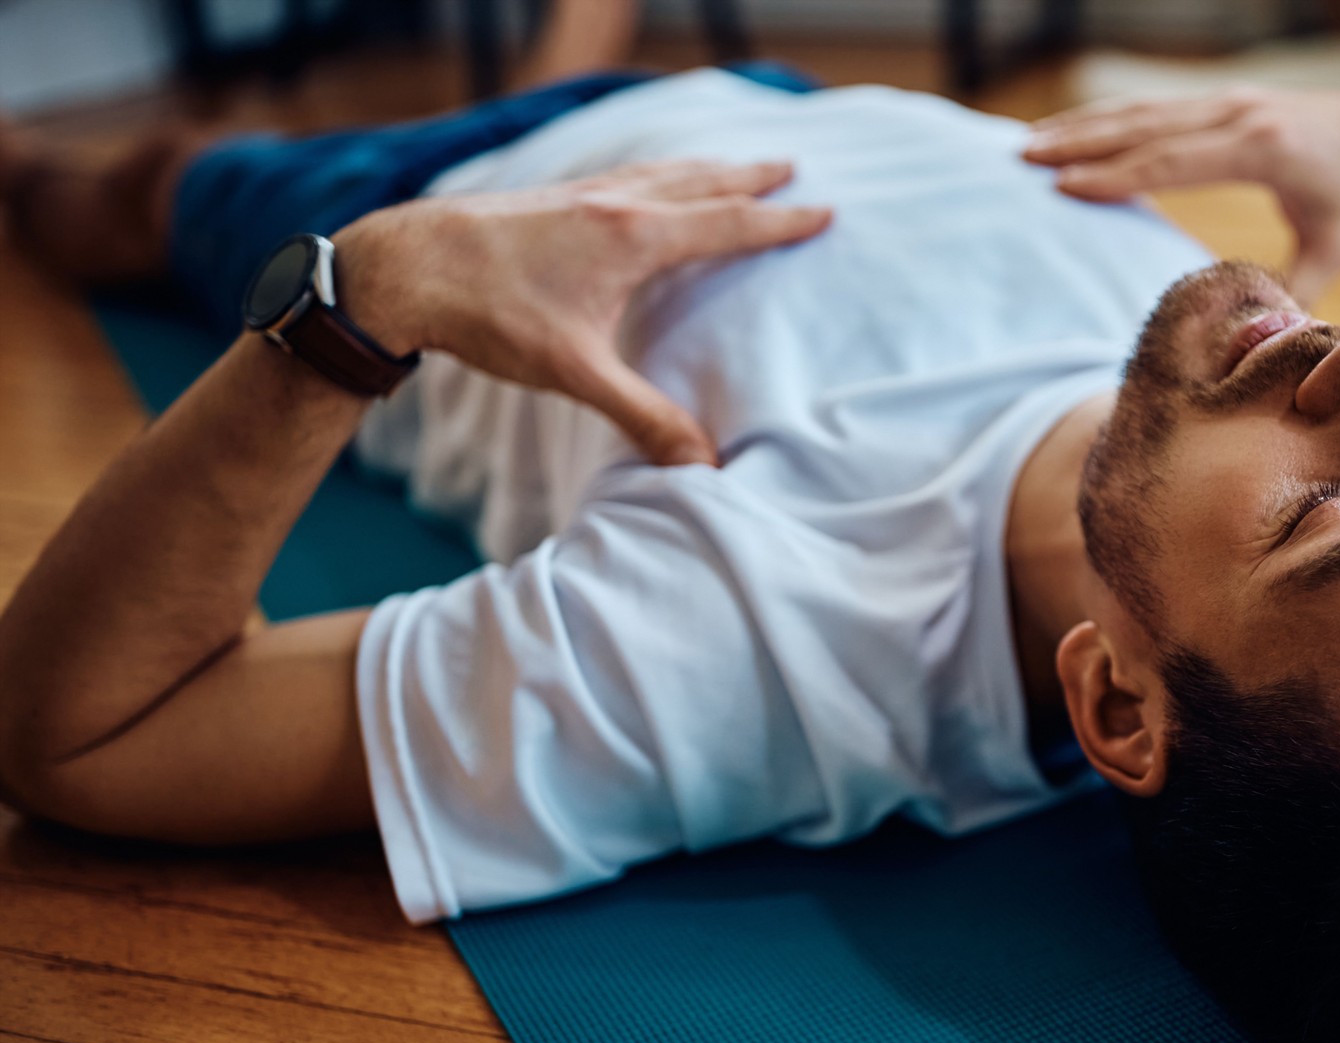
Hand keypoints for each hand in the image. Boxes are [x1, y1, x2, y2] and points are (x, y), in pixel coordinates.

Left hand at [337, 159, 831, 465]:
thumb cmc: (490, 316)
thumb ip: (643, 417)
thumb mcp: (574, 373)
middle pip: (700, 182)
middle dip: (750, 176)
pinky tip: (640, 182)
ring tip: (729, 165)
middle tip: (790, 166)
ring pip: (659, 171)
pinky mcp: (547, 198)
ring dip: (703, 167)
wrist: (405, 268)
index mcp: (634, 238)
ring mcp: (578, 194)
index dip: (780, 220)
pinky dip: (653, 172)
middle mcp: (613, 203)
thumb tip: (701, 467)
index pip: (728, 225)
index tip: (822, 211)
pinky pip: (620, 174)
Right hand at [1024, 89, 1339, 303]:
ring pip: (1146, 110)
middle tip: (1024, 157)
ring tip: (1028, 141)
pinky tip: (1071, 132)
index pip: (1177, 159)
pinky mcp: (1222, 103)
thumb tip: (1250, 347)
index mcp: (1265, 148)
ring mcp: (1230, 101)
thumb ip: (1288, 297)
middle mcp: (1242, 113)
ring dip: (1085, 125)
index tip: (1065, 186)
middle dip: (1083, 141)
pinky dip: (1110, 119)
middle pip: (1148, 126)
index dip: (1119, 174)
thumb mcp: (1332, 255)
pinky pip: (1157, 109)